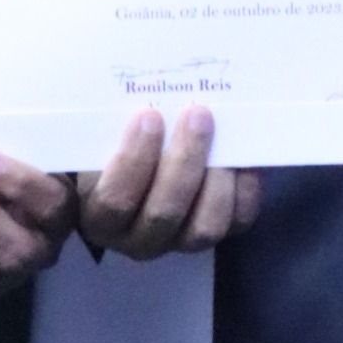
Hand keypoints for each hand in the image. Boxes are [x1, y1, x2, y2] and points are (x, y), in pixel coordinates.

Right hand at [75, 109, 262, 261]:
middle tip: (196, 113)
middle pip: (163, 213)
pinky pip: (238, 219)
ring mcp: (180, 241)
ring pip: (204, 227)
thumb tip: (131, 100)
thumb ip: (104, 127)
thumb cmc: (110, 146)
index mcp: (100, 217)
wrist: (140, 158)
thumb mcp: (96, 139)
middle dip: (184, 160)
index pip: (114, 199)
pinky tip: (243, 152)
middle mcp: (139, 240)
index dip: (133, 159)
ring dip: (217, 176)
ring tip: (222, 131)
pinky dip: (245, 185)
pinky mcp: (216, 232)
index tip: (148, 115)